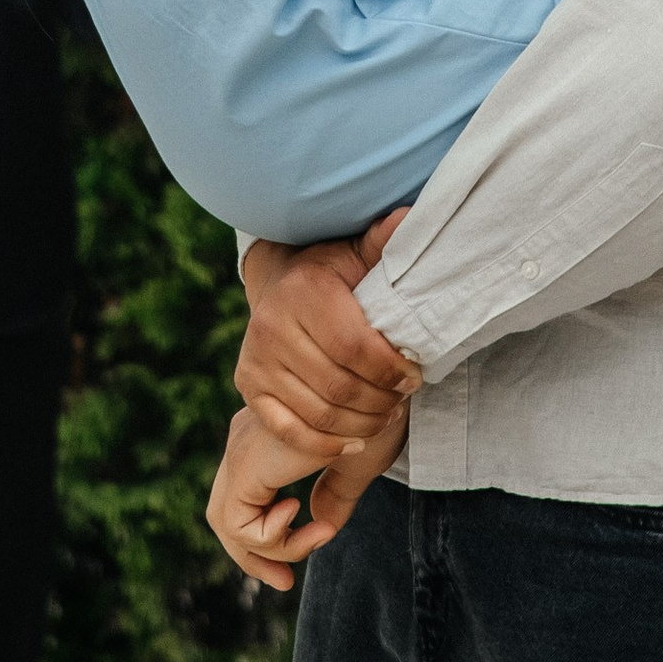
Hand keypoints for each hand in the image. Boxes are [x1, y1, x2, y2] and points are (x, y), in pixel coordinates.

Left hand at [206, 396, 407, 589]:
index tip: (292, 569)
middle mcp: (244, 442)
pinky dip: (270, 538)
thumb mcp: (356, 463)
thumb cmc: (379, 414)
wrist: (383, 387)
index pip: (243, 502)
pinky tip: (306, 519)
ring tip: (317, 534)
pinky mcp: (246, 463)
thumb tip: (320, 521)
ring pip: (227, 523)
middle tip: (286, 582)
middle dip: (253, 556)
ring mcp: (241, 451)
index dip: (263, 541)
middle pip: (226, 516)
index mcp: (265, 440)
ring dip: (270, 548)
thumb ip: (335, 493)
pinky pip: (236, 524)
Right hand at [236, 214, 416, 460]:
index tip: (415, 375)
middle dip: (380, 400)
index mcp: (302, 292)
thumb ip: (382, 243)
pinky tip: (354, 441)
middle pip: (338, 385)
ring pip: (318, 412)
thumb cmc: (329, 273)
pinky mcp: (248, 386)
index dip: (390, 369)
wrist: (277, 284)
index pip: (354, 346)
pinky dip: (325, 444)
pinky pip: (289, 430)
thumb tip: (410, 217)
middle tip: (403, 399)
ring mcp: (255, 360)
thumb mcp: (354, 255)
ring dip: (361, 424)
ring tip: (386, 416)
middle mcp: (270, 326)